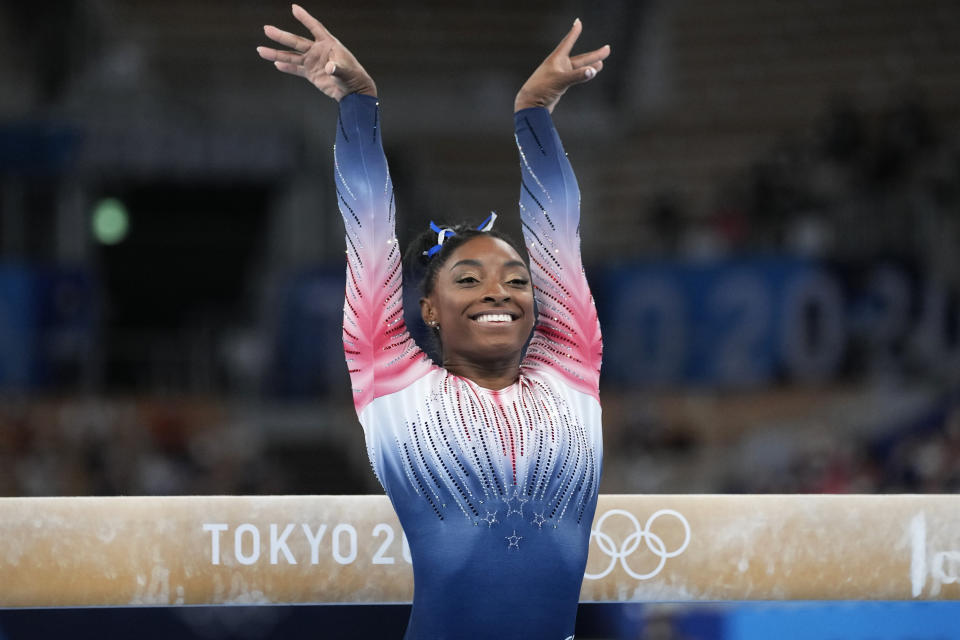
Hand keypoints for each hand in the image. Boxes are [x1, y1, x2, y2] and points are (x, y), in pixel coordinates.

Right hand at [257, 4, 375, 100]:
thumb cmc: (353, 77)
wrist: (353, 91)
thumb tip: (330, 67)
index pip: (314, 27)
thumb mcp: (346, 72)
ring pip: (291, 56)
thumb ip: (337, 69)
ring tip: (261, 50)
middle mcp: (317, 51)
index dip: (305, 18)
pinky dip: (286, 67)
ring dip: (276, 53)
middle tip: (266, 28)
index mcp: (328, 44)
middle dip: (281, 36)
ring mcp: (313, 62)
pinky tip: (276, 63)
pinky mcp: (311, 73)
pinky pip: (295, 69)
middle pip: (296, 41)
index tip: (294, 8)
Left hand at [515, 19, 609, 113]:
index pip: (568, 42)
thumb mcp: (560, 81)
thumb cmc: (541, 90)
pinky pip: (575, 77)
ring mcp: (560, 75)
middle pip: (580, 58)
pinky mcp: (560, 85)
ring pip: (579, 69)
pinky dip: (583, 74)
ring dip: (590, 65)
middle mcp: (559, 66)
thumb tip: (592, 71)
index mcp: (556, 60)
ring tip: (601, 62)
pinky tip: (588, 74)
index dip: (574, 32)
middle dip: (594, 55)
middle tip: (607, 49)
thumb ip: (577, 76)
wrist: (530, 105)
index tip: (578, 22)